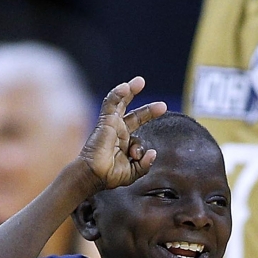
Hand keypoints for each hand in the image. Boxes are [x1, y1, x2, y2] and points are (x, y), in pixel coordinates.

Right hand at [79, 76, 166, 191]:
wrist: (95, 175)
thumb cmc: (109, 176)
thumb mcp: (133, 173)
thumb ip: (145, 164)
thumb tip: (154, 153)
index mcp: (124, 143)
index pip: (139, 136)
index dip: (147, 148)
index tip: (144, 154)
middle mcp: (118, 132)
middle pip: (135, 116)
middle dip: (148, 110)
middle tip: (162, 105)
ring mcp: (111, 125)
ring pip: (120, 103)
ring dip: (130, 91)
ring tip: (140, 82)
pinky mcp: (105, 121)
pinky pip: (110, 104)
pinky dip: (117, 94)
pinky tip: (125, 87)